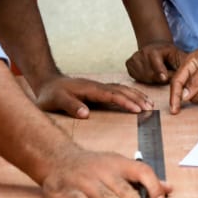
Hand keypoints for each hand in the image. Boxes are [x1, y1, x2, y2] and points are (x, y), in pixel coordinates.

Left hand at [35, 75, 154, 118]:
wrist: (47, 83)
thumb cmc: (51, 95)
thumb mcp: (56, 101)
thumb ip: (71, 106)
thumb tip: (86, 114)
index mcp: (90, 89)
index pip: (111, 95)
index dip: (125, 102)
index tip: (137, 109)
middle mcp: (97, 86)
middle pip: (121, 90)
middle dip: (136, 98)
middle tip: (150, 107)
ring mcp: (98, 87)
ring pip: (121, 89)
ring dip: (135, 95)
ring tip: (149, 103)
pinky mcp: (98, 90)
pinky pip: (118, 90)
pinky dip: (129, 94)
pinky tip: (135, 97)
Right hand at [41, 147, 170, 197]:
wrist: (58, 158)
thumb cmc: (94, 165)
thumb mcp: (119, 165)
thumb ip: (143, 178)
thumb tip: (168, 188)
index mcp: (119, 164)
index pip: (141, 171)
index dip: (152, 185)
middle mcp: (103, 172)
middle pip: (123, 187)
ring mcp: (86, 182)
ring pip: (104, 196)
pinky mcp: (69, 192)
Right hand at [125, 40, 188, 84]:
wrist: (156, 46)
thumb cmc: (170, 54)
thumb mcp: (178, 56)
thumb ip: (182, 66)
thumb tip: (186, 79)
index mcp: (154, 50)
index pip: (157, 67)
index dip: (163, 74)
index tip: (165, 78)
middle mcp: (141, 52)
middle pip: (150, 75)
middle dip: (159, 79)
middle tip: (165, 76)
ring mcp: (134, 58)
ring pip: (143, 77)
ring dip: (152, 80)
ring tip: (158, 74)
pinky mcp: (128, 63)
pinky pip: (136, 77)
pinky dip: (143, 78)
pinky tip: (148, 72)